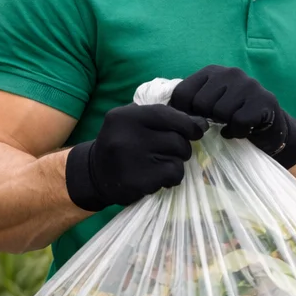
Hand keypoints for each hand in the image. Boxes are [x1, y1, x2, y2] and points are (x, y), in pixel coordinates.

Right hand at [65, 104, 208, 211]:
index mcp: (125, 116)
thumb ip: (162, 117)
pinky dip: (173, 177)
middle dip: (183, 146)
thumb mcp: (132, 122)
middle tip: (173, 152)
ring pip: (178, 157)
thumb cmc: (122, 144)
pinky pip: (174, 174)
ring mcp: (132, 159)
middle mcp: (127, 136)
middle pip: (178, 138)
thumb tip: (200, 122)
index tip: (197, 130)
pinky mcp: (139, 180)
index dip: (189, 123)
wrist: (94, 174)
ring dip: (177, 162)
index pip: (168, 115)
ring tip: (161, 164)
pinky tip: (159, 178)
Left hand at [169, 65, 295, 167]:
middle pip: (200, 103)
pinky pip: (239, 122)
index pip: (182, 93)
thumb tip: (162, 110)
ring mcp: (250, 84)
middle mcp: (231, 73)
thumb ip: (190, 102)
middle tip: (219, 121)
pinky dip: (239, 132)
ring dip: (225, 125)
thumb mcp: (210, 104)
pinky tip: (244, 130)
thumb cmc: (234, 117)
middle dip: (207, 119)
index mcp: (212, 71)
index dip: (185, 114)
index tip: (197, 121)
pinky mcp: (264, 100)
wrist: (272, 129)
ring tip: (232, 123)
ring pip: (220, 112)